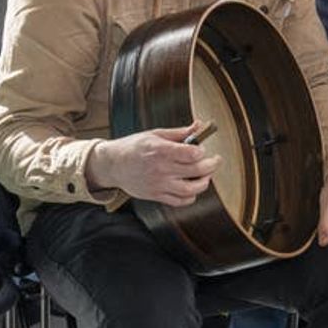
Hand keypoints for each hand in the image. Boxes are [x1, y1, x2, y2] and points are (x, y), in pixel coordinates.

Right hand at [85, 123, 220, 205]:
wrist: (112, 164)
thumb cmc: (134, 147)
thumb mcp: (156, 134)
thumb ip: (180, 133)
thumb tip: (199, 125)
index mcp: (161, 150)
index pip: (192, 154)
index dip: (202, 151)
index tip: (202, 149)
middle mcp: (161, 169)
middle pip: (196, 171)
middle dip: (212, 165)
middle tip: (215, 161)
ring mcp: (159, 184)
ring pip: (191, 190)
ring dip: (204, 183)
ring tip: (205, 176)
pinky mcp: (156, 196)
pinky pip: (179, 201)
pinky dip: (191, 197)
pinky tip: (192, 188)